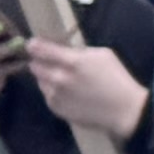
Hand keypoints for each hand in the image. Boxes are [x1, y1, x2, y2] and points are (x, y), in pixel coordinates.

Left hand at [24, 34, 148, 144]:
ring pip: (40, 82)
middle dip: (39, 62)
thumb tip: (64, 51)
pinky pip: (47, 96)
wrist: (122, 110)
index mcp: (72, 62)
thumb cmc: (116, 78)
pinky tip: (66, 92)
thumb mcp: (103, 55)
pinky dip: (52, 91)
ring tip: (60, 78)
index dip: (34, 45)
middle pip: (35, 67)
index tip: (31, 44)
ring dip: (45, 77)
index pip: (43, 50)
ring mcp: (56, 96)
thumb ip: (80, 52)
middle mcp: (59, 79)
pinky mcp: (56, 109)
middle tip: (47, 61)